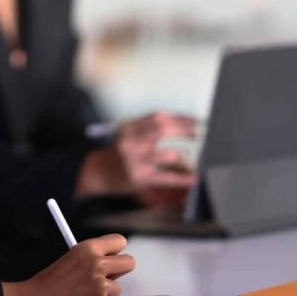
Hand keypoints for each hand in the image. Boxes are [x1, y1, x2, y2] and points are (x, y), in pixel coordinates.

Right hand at [2, 234, 133, 295]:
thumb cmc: (53, 280)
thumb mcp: (72, 258)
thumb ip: (93, 257)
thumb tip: (114, 260)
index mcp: (88, 247)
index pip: (119, 241)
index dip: (116, 249)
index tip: (111, 255)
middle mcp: (96, 263)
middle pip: (129, 262)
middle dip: (121, 269)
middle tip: (110, 274)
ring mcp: (100, 285)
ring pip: (118, 287)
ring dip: (106, 291)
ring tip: (85, 291)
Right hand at [75, 112, 198, 198]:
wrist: (97, 173)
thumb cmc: (117, 153)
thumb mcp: (127, 133)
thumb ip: (146, 127)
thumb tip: (177, 122)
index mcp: (130, 127)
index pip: (158, 117)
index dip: (179, 117)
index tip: (194, 120)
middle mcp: (132, 141)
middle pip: (163, 129)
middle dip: (185, 129)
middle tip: (199, 132)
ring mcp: (137, 160)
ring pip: (169, 154)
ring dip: (182, 156)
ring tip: (190, 159)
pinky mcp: (141, 178)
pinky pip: (167, 178)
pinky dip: (183, 178)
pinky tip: (194, 178)